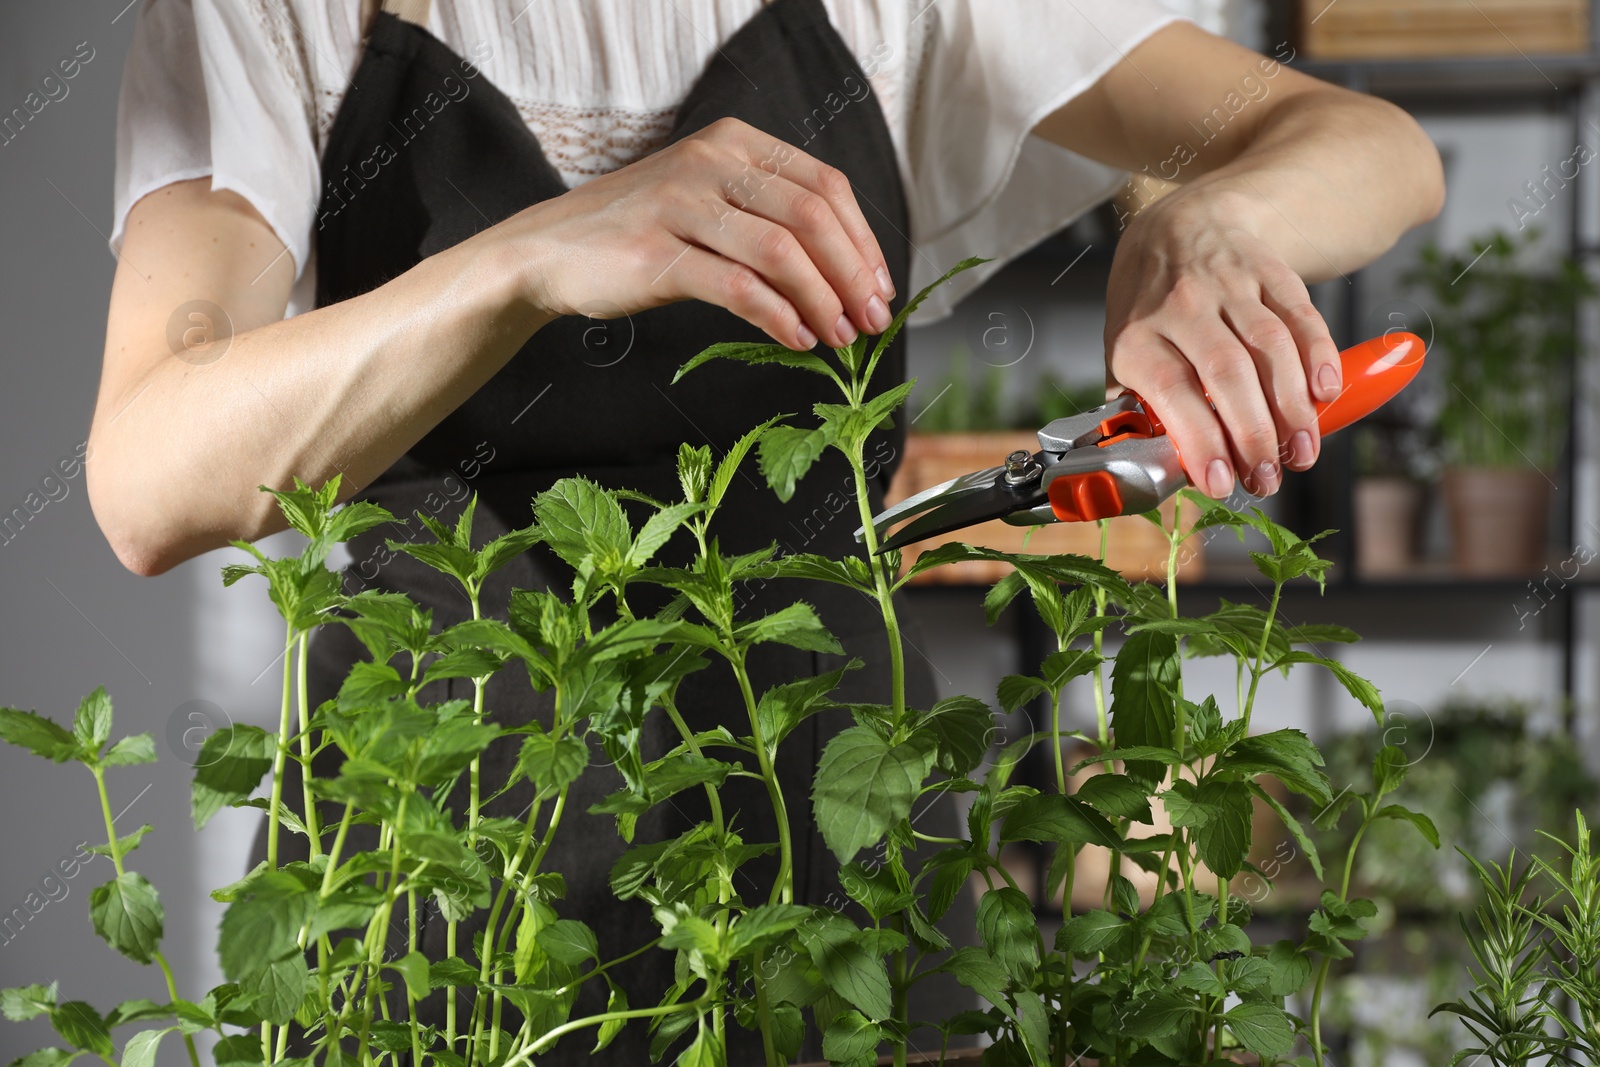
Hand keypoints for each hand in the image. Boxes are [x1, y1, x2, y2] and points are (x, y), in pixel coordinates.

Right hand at [510, 117, 894, 349]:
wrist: (548, 251)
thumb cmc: (640, 233)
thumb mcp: (709, 204)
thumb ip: (768, 221)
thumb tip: (845, 275)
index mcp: (733, 142)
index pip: (824, 185)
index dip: (862, 239)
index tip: (881, 287)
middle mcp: (711, 163)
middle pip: (811, 216)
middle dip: (853, 274)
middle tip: (873, 319)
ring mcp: (682, 205)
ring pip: (782, 252)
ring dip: (824, 301)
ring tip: (842, 336)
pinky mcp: (658, 255)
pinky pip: (738, 287)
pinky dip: (778, 317)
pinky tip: (798, 339)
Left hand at [1102, 188, 1343, 497]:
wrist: (1175, 228)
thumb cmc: (1149, 309)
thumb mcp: (1124, 355)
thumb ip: (1139, 411)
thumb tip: (1160, 472)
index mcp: (1137, 335)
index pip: (1173, 389)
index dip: (1200, 439)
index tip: (1220, 482)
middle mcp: (1182, 305)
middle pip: (1227, 373)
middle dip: (1254, 435)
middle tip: (1270, 477)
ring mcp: (1227, 284)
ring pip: (1269, 347)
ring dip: (1292, 407)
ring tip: (1302, 452)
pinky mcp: (1268, 270)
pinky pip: (1300, 314)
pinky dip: (1319, 355)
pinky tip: (1327, 394)